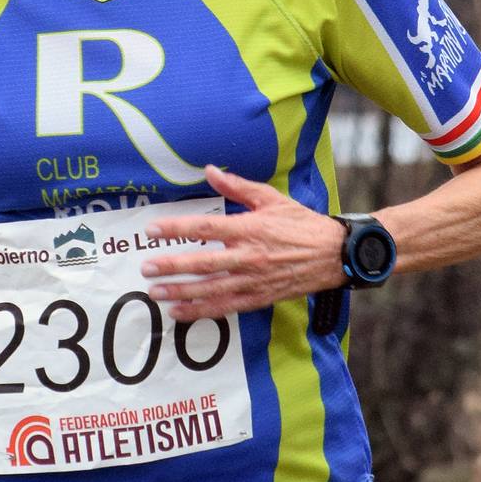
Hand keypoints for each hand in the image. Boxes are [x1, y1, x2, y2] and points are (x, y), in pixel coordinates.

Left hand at [138, 165, 346, 321]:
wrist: (334, 255)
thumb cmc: (301, 224)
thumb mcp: (271, 199)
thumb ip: (237, 186)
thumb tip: (210, 170)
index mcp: (249, 228)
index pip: (206, 228)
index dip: (177, 229)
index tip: (153, 230)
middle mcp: (249, 257)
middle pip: (203, 263)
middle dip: (172, 266)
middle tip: (146, 267)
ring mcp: (253, 280)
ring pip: (210, 289)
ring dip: (180, 292)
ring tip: (155, 293)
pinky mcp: (258, 298)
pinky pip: (225, 307)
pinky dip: (201, 311)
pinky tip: (179, 312)